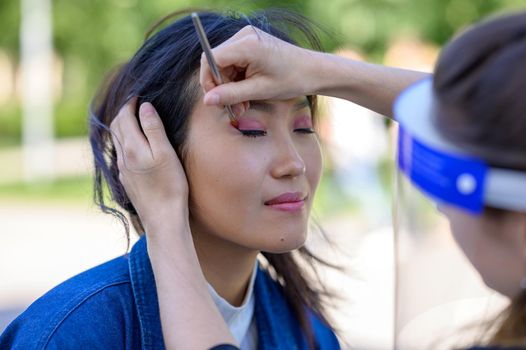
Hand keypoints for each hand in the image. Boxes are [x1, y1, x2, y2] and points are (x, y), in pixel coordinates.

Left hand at [110, 98, 188, 232]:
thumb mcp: (166, 153)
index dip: (129, 104)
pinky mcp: (127, 181)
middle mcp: (123, 158)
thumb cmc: (170, 186)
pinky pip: (120, 155)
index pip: (124, 118)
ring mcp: (123, 171)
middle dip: (123, 113)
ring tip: (134, 121)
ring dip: (122, 127)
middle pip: (116, 128)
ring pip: (116, 142)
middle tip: (135, 105)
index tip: (138, 96)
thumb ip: (154, 129)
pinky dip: (124, 143)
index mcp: (132, 148)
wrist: (163, 218)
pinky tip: (134, 146)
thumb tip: (144, 107)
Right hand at [200, 26, 314, 105]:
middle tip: (234, 108)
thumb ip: (231, 95)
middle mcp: (244, 36)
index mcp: (247, 44)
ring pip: (223, 64)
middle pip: (215, 62)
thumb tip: (207, 101)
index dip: (209, 81)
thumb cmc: (291, 80)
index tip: (217, 100)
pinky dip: (235, 80)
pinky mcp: (249, 43)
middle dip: (221, 87)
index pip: (211, 59)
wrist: (312, 71)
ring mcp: (247, 37)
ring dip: (228, 87)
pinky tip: (246, 94)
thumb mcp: (259, 91)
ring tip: (242, 105)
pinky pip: (232, 63)